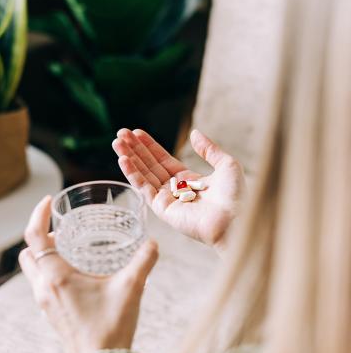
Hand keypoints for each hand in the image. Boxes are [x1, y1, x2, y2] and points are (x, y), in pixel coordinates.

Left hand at [19, 196, 158, 352]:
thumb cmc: (109, 328)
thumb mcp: (130, 288)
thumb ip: (143, 261)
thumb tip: (152, 243)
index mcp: (57, 277)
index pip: (34, 237)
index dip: (38, 214)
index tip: (48, 201)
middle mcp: (44, 287)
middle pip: (28, 252)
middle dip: (41, 234)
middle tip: (62, 226)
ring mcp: (45, 301)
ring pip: (33, 268)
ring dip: (44, 252)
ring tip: (68, 245)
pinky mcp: (51, 310)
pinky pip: (41, 282)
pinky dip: (50, 268)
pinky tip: (75, 271)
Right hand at [112, 129, 243, 246]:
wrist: (235, 219)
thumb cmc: (235, 196)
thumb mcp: (226, 164)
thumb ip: (209, 149)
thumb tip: (194, 133)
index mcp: (189, 180)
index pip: (163, 159)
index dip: (150, 146)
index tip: (136, 133)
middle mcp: (175, 189)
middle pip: (150, 165)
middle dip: (135, 150)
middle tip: (120, 134)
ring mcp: (167, 199)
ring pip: (144, 176)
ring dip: (129, 159)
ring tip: (117, 142)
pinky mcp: (162, 209)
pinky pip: (144, 188)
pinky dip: (133, 174)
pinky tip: (123, 160)